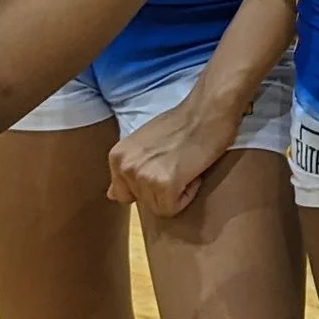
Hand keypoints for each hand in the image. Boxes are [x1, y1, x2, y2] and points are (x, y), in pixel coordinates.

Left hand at [107, 88, 239, 217]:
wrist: (207, 111)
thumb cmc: (182, 123)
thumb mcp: (143, 143)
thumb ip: (128, 167)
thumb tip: (111, 195)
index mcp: (117, 157)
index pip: (123, 194)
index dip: (147, 186)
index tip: (163, 168)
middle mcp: (125, 167)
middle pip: (142, 202)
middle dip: (161, 190)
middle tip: (178, 165)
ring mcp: (143, 177)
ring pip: (158, 207)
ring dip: (176, 192)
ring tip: (186, 167)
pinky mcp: (165, 184)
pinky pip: (173, 208)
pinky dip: (187, 195)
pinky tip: (192, 173)